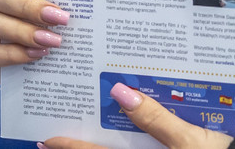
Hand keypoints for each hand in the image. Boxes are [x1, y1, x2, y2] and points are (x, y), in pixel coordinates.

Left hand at [43, 83, 232, 148]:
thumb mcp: (190, 141)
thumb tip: (120, 92)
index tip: (44, 139)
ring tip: (89, 120)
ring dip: (107, 138)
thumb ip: (155, 118)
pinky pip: (146, 143)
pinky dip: (137, 131)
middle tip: (58, 128)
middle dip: (84, 142)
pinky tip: (132, 118)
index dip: (70, 148)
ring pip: (123, 148)